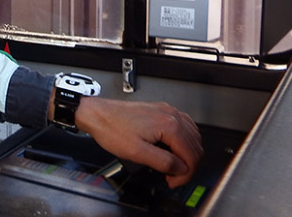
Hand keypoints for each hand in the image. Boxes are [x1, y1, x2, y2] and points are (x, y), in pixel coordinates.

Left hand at [75, 97, 203, 188]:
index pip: (192, 155)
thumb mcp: (137, 152)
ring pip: (192, 136)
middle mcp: (171, 115)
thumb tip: (181, 169)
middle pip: (195, 146)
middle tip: (173, 177)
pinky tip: (173, 149)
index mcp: (169, 125)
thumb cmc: (111, 129)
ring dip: (187, 153)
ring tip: (172, 166)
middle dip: (187, 165)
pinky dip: (183, 140)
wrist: (96, 113)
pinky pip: (184, 126)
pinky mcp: (161, 110)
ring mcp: (167, 111)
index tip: (173, 181)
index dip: (185, 174)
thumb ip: (163, 162)